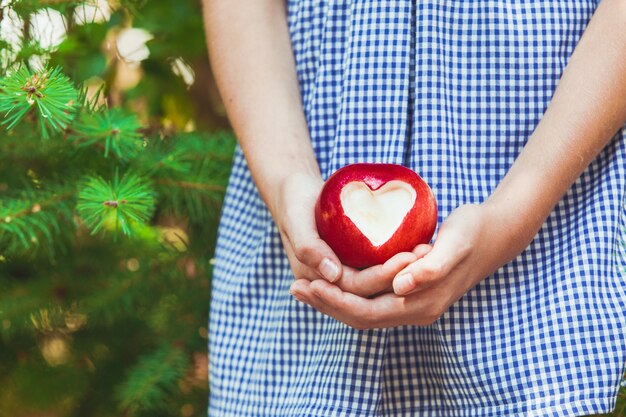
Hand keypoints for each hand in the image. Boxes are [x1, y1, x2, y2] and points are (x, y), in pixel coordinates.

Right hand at [275, 172, 418, 296]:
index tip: (409, 257)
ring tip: (428, 250)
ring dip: (404, 270)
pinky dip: (399, 261)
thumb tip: (333, 274)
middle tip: (426, 254)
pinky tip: (420, 247)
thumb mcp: (296, 219)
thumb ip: (309, 247)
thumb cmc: (294, 202)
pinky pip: (380, 268)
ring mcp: (345, 275)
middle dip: (401, 276)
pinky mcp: (356, 263)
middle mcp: (333, 285)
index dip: (383, 276)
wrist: (296, 193)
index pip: (356, 288)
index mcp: (315, 283)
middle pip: (372, 291)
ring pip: (380, 283)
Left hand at [290, 203, 531, 328]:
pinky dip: (347, 293)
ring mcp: (413, 304)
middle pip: (359, 317)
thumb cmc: (473, 232)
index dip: (335, 301)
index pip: (367, 312)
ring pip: (363, 311)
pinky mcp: (410, 293)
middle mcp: (415, 310)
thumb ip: (431, 266)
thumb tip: (400, 286)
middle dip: (326, 304)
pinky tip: (331, 279)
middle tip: (295, 287)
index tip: (308, 285)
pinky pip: (372, 300)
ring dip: (333, 301)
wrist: (495, 234)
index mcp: (422, 303)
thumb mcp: (454, 242)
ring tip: (304, 286)